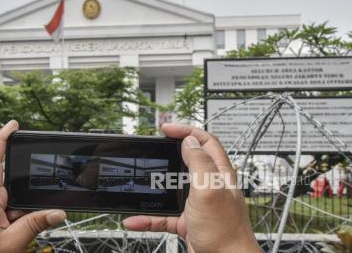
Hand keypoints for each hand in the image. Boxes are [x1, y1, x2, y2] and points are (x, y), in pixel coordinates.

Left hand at [0, 120, 66, 252]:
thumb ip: (34, 226)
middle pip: (6, 182)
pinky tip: (9, 235)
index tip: (13, 124)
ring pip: (3, 199)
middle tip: (30, 208)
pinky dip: (7, 219)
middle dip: (22, 193)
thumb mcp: (9, 244)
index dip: (2, 137)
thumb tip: (57, 212)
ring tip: (15, 233)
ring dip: (15, 212)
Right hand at [123, 124, 259, 252]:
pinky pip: (163, 215)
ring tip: (142, 182)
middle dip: (168, 154)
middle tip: (153, 149)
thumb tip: (190, 141)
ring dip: (155, 188)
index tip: (166, 129)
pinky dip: (148, 217)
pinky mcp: (187, 222)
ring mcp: (197, 204)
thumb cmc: (225, 233)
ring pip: (172, 188)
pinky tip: (136, 220)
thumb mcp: (210, 190)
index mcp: (219, 173)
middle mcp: (209, 186)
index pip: (205, 141)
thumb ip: (200, 163)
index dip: (186, 130)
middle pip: (187, 160)